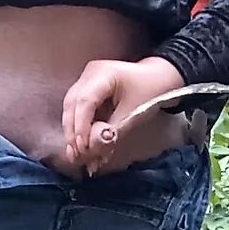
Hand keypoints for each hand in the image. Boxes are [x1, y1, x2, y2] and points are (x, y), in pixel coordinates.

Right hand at [61, 56, 187, 174]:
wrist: (158, 77)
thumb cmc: (150, 91)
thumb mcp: (134, 113)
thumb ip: (113, 132)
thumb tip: (94, 153)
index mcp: (103, 74)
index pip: (84, 101)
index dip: (81, 126)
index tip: (82, 148)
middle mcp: (89, 74)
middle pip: (72, 103)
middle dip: (72, 131)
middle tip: (76, 155)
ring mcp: (86, 80)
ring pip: (70, 107)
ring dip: (72, 131)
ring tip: (75, 154)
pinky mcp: (87, 90)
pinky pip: (76, 109)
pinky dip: (78, 127)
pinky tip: (79, 145)